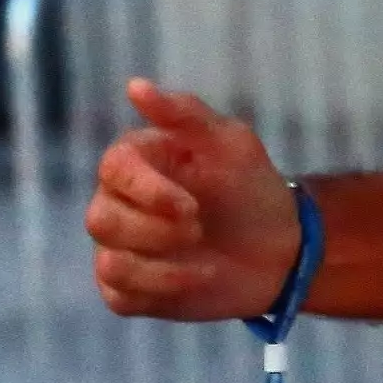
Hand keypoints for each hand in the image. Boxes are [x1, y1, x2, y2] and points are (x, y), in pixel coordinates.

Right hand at [89, 78, 302, 321]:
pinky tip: (198, 279)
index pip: (113, 170)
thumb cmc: (251, 188)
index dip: (148, 192)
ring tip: (205, 257)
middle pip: (102, 220)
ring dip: (162, 265)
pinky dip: (160, 290)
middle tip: (201, 229)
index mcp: (133, 163)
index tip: (191, 206)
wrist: (280, 248)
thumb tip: (136, 86)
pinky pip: (119, 296)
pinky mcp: (129, 288)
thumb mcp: (231, 144)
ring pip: (110, 261)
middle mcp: (116, 204)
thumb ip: (185, 115)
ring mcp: (119, 248)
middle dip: (156, 231)